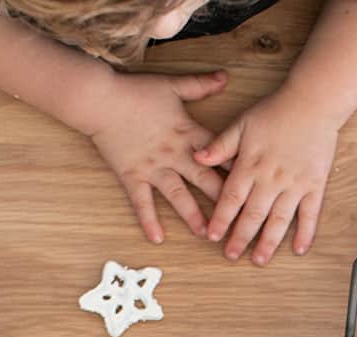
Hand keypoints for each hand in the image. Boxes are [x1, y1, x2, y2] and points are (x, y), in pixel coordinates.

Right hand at [90, 71, 227, 243]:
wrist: (99, 99)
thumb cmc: (135, 90)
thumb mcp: (172, 85)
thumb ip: (200, 85)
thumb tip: (225, 77)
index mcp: (187, 133)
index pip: (219, 153)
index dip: (238, 167)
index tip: (257, 183)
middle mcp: (174, 154)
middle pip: (205, 179)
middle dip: (224, 200)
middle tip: (240, 220)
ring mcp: (153, 168)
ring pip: (178, 196)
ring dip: (193, 215)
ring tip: (207, 234)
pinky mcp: (133, 176)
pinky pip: (142, 203)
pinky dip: (149, 221)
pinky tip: (157, 239)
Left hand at [194, 86, 338, 263]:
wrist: (313, 102)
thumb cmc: (276, 110)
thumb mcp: (242, 123)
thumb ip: (220, 145)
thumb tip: (197, 157)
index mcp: (251, 165)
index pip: (231, 198)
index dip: (221, 219)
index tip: (212, 236)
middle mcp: (271, 180)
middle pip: (253, 215)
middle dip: (240, 238)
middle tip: (230, 256)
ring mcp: (294, 185)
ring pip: (279, 220)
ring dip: (268, 243)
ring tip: (259, 260)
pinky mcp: (314, 185)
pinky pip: (310, 214)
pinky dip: (305, 233)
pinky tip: (299, 250)